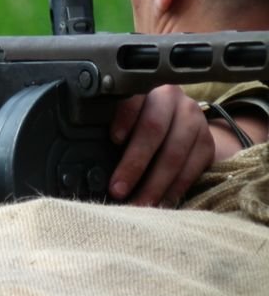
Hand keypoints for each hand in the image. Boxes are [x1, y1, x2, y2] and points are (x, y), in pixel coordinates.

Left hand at [107, 85, 213, 206]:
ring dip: (154, 184)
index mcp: (144, 90)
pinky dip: (173, 190)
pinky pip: (191, 169)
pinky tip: (159, 203)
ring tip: (137, 204)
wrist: (178, 123)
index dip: (125, 118)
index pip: (134, 100)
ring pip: (174, 153)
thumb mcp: (124, 121)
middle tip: (117, 189)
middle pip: (153, 130)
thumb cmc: (138, 125)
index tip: (114, 139)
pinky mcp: (207, 143)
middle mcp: (172, 100)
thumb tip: (88, 165)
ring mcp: (194, 121)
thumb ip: (111, 134)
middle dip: (134, 164)